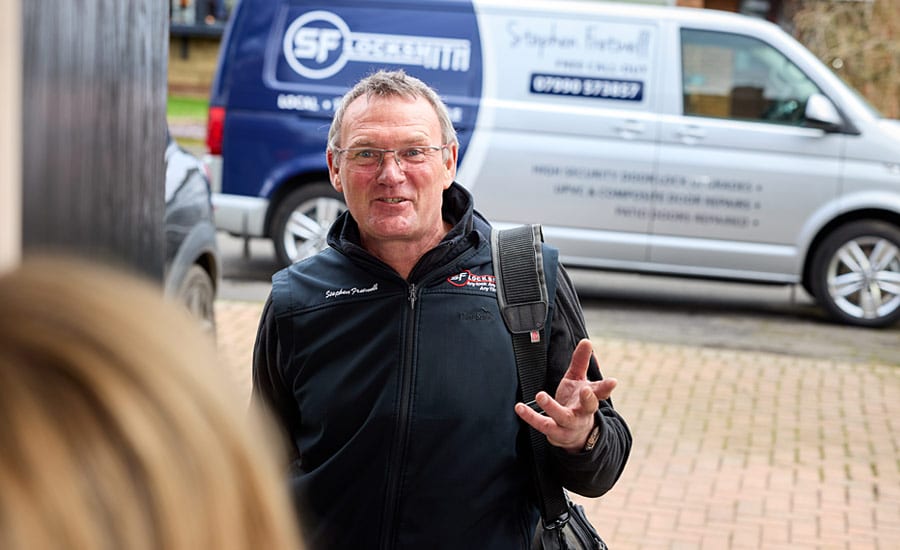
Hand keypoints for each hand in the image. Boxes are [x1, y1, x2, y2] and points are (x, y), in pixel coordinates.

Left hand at [514, 339, 616, 453]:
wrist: (574, 434)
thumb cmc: (576, 402)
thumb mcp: (579, 381)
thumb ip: (581, 362)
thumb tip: (587, 341)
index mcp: (590, 399)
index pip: (600, 392)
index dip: (607, 387)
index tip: (613, 381)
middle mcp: (583, 413)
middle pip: (589, 407)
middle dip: (589, 399)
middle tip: (586, 389)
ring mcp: (569, 425)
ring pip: (562, 417)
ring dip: (552, 407)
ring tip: (540, 395)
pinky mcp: (555, 433)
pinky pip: (542, 425)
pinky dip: (530, 417)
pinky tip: (519, 407)